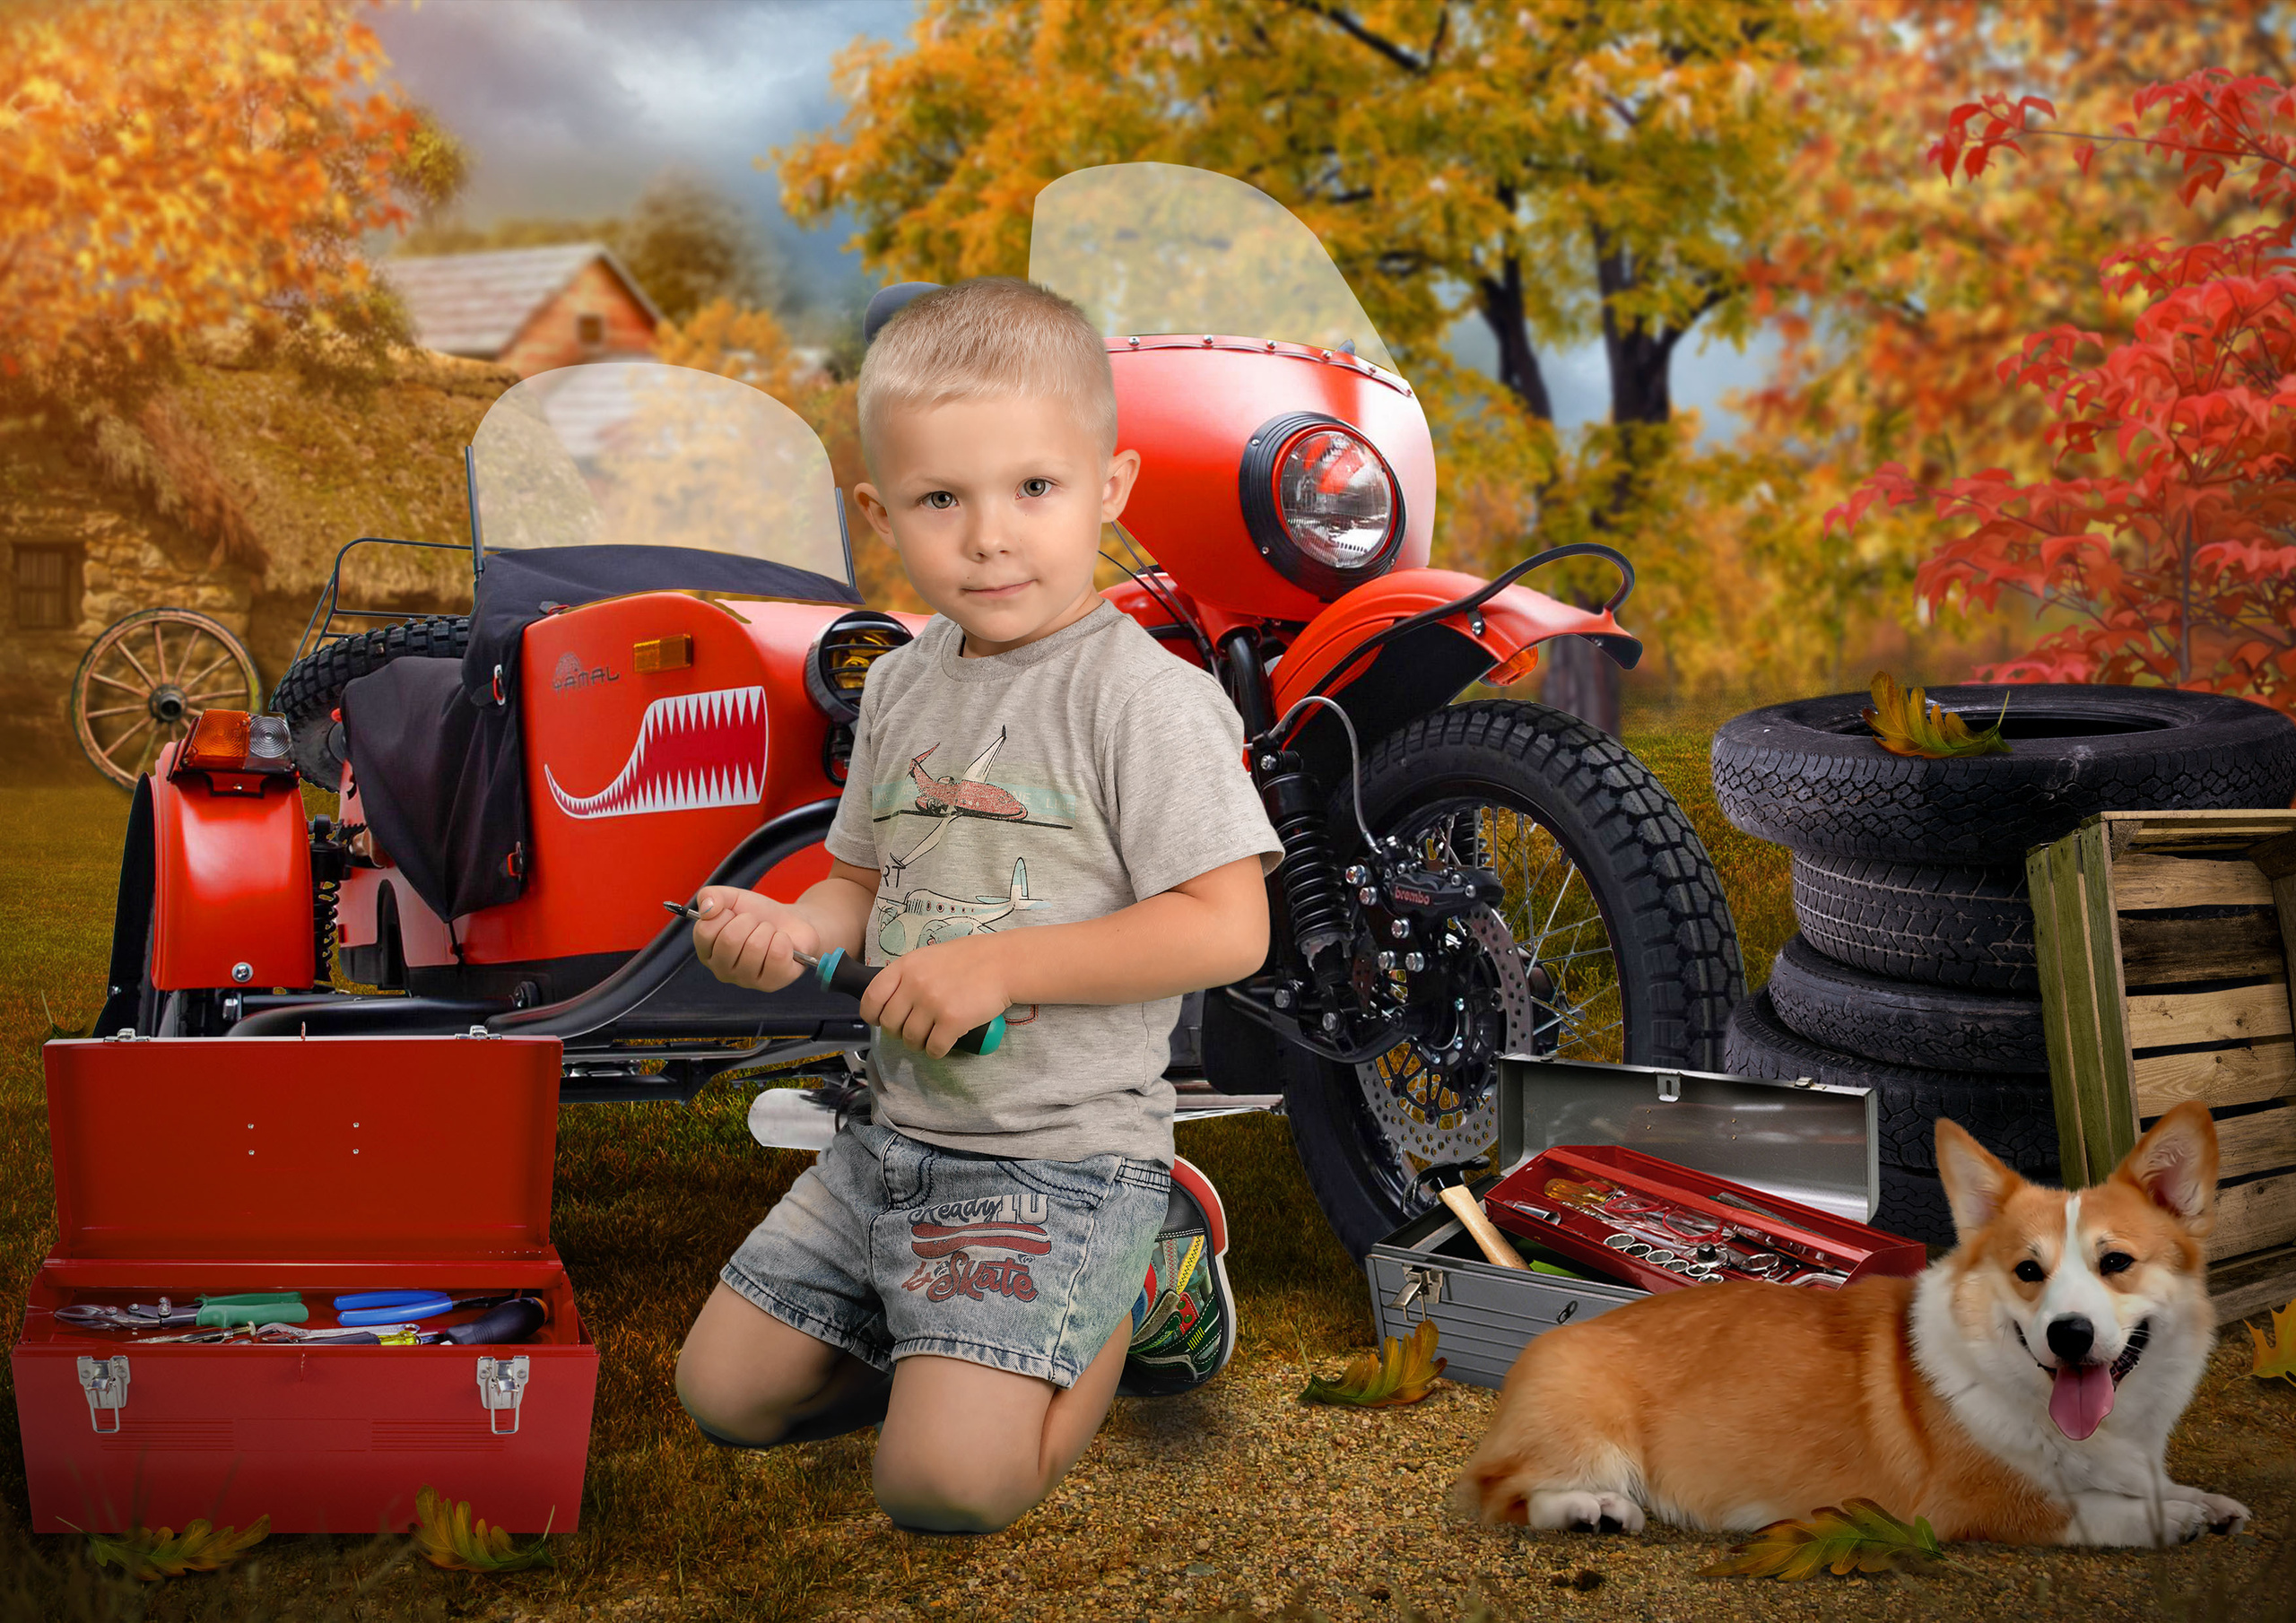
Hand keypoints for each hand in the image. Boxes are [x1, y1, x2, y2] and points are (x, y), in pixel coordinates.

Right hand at [690, 886, 818, 992]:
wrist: (791, 921)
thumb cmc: (758, 914)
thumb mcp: (731, 898)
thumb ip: (710, 896)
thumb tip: (706, 909)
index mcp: (707, 952)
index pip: (704, 932)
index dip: (724, 915)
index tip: (734, 915)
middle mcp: (722, 971)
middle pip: (730, 939)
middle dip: (748, 921)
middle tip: (756, 923)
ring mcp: (746, 981)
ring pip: (755, 946)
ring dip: (767, 930)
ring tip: (769, 933)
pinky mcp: (771, 984)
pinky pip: (776, 955)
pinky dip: (783, 940)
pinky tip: (782, 943)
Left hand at [857, 934, 1009, 1058]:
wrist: (1004, 963)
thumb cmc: (970, 958)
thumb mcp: (930, 956)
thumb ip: (909, 974)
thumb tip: (893, 999)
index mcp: (906, 966)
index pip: (872, 997)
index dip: (872, 1014)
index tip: (880, 1020)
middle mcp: (915, 985)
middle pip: (891, 1023)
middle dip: (899, 1032)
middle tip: (913, 1030)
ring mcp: (933, 1004)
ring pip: (911, 1039)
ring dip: (918, 1044)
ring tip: (930, 1037)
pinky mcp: (952, 1022)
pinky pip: (933, 1048)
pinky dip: (936, 1051)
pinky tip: (943, 1044)